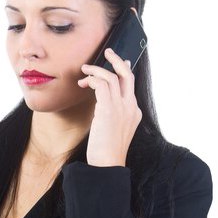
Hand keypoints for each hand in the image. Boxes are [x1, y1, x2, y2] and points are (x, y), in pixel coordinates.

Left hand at [78, 48, 141, 166]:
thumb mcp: (112, 132)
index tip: (115, 65)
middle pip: (128, 75)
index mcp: (134, 113)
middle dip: (117, 60)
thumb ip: (110, 117)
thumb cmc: (107, 153)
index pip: (131, 86)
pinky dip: (92, 79)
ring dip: (97, 70)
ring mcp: (122, 107)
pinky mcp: (109, 109)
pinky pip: (102, 84)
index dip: (122, 72)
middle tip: (107, 52)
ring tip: (84, 70)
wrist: (108, 165)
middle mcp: (131, 107)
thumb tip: (101, 109)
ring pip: (112, 76)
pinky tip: (84, 82)